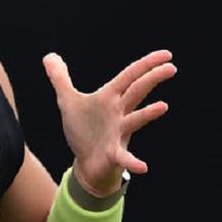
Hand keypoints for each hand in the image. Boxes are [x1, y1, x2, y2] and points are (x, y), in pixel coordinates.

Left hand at [43, 50, 176, 195]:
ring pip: (135, 120)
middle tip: (171, 68)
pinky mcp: (113, 153)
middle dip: (152, 79)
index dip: (146, 64)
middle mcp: (119, 113)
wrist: (85, 162)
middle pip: (137, 92)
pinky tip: (143, 167)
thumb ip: (60, 78)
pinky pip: (124, 157)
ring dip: (148, 114)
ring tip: (163, 106)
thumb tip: (49, 56)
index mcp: (110, 98)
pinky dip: (133, 162)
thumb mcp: (68, 101)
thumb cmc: (83, 130)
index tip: (167, 54)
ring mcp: (119, 133)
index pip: (130, 76)